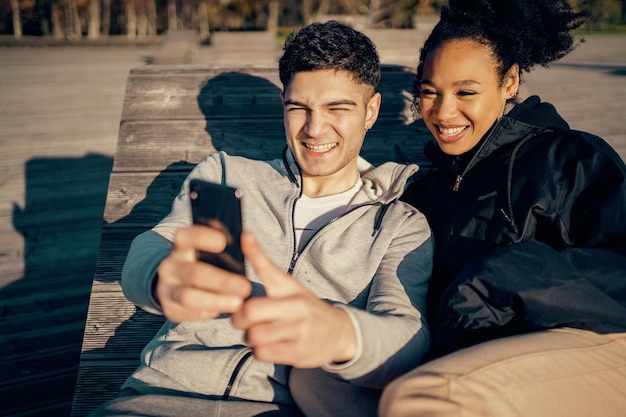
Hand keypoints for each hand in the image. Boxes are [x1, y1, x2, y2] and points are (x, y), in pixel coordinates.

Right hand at [156, 225, 251, 322]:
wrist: (174, 283)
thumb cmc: (201, 262)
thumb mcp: (204, 249)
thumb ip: (220, 242)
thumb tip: (245, 238)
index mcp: (180, 246)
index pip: (186, 237)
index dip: (202, 238)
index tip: (223, 242)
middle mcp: (170, 266)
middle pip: (194, 273)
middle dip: (221, 281)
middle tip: (245, 287)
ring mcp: (166, 289)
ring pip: (188, 297)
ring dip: (215, 301)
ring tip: (237, 303)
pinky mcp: (169, 309)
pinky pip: (188, 313)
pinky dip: (207, 312)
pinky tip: (223, 310)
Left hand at [230, 232, 356, 367]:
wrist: (338, 332)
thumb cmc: (305, 306)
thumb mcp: (287, 283)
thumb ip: (263, 262)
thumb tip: (244, 233)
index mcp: (291, 288)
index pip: (266, 272)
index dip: (249, 266)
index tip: (238, 262)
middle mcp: (297, 308)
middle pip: (250, 313)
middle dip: (239, 318)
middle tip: (243, 320)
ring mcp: (299, 331)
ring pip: (254, 336)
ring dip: (250, 337)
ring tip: (259, 333)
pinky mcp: (299, 353)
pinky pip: (263, 354)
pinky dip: (260, 350)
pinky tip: (269, 345)